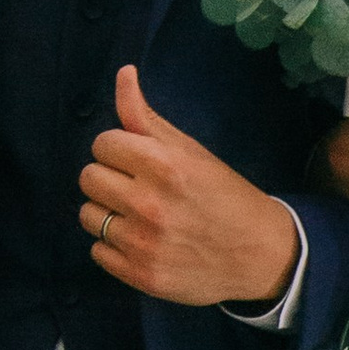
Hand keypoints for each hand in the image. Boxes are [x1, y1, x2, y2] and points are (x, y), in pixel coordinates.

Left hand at [80, 64, 298, 306]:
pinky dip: (113, 245)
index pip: (102, 144)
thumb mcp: (191, 151)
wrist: (260, 254)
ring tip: (138, 215)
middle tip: (136, 187)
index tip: (138, 161)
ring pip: (88, 215)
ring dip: (107, 212)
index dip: (119, 150)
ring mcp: (143, 243)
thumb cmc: (224, 196)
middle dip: (109, 178)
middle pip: (88, 178)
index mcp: (164, 165)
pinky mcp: (140, 275)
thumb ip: (146, 118)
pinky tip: (141, 240)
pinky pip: (97, 250)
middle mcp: (149, 204)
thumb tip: (123, 73)